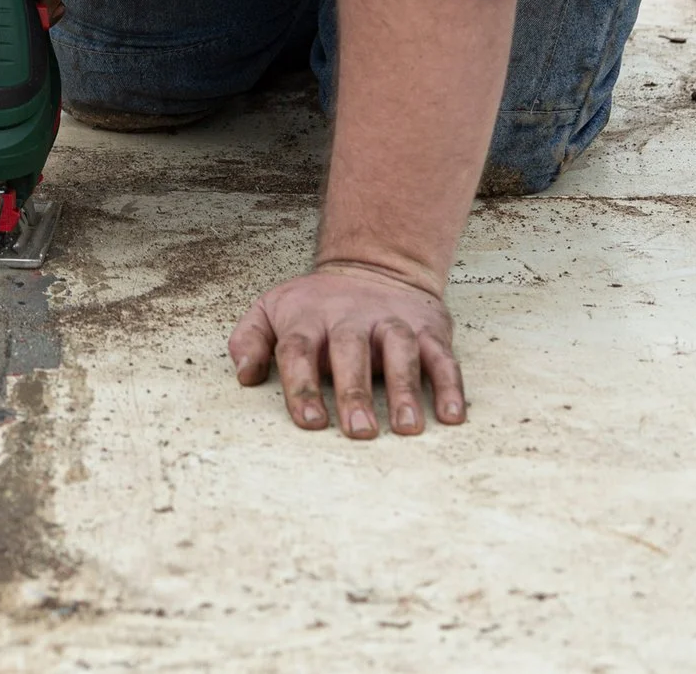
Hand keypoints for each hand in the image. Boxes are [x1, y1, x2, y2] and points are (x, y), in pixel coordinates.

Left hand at [228, 261, 466, 437]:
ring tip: (408, 428)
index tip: (311, 422)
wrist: (374, 263)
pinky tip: (451, 416)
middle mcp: (351, 318)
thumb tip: (244, 375)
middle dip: (355, 391)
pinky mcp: (428, 328)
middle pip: (351, 350)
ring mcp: (392, 321)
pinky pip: (441, 356)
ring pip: (400, 350)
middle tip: (359, 432)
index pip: (299, 350)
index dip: (303, 385)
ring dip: (405, 388)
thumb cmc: (316, 304)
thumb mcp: (272, 309)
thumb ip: (250, 339)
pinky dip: (450, 384)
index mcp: (308, 318)